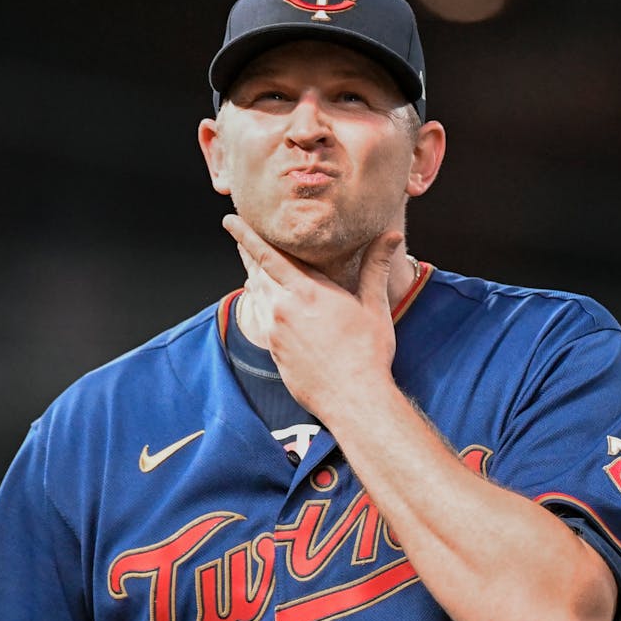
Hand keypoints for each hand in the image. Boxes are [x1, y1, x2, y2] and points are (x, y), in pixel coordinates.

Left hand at [223, 214, 402, 422]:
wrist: (353, 399)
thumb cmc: (368, 353)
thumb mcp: (374, 306)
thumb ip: (375, 266)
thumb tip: (391, 234)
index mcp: (307, 292)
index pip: (268, 255)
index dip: (246, 236)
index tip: (230, 220)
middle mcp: (284, 309)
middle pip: (256, 272)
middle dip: (246, 252)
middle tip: (237, 235)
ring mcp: (275, 332)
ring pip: (257, 295)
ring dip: (254, 277)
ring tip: (252, 266)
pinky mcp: (274, 351)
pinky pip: (262, 319)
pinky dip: (261, 304)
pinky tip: (268, 303)